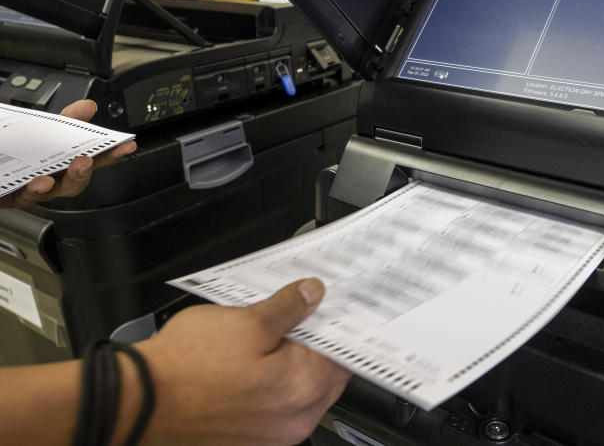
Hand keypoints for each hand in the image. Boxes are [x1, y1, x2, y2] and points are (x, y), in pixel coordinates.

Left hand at [0, 100, 136, 208]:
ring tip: (64, 171)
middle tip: (86, 161)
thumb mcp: (46, 131)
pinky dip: (33, 189)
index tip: (128, 145)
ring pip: (52, 192)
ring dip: (57, 183)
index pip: (94, 160)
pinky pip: (24, 196)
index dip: (112, 154)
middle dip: (82, 172)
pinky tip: (39, 181)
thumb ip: (68, 119)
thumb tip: (89, 106)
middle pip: (74, 182)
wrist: (1, 163)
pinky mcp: (13, 196)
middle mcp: (53, 180)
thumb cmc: (24, 153)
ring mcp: (34, 191)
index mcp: (66, 164)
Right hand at [136, 279, 350, 444]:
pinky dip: (269, 389)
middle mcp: (294, 422)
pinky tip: (247, 367)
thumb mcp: (248, 320)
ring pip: (297, 394)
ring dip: (290, 369)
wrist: (137, 404)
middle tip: (296, 318)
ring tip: (264, 340)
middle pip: (324, 377)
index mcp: (303, 389)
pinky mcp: (247, 442)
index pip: (344, 356)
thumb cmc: (188, 367)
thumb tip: (313, 294)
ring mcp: (271, 437)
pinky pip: (273, 411)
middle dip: (313, 347)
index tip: (330, 310)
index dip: (337, 328)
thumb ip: (289, 308)